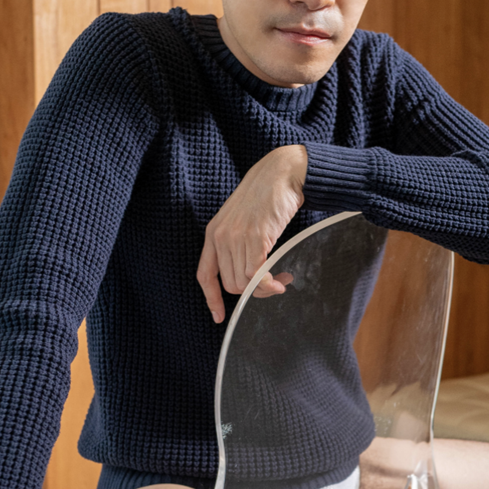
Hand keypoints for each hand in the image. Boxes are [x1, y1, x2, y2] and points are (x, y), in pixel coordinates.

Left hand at [197, 145, 307, 322]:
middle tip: (275, 284)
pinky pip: (257, 274)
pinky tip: (282, 278)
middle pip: (231, 284)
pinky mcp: (255, 236)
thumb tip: (250, 275)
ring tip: (282, 276)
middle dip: (254, 291)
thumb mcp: (242, 220)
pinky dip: (270, 283)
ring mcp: (236, 237)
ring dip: (266, 286)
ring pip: (245, 282)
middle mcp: (220, 237)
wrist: (280, 173)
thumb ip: (239, 244)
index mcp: (213, 233)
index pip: (205, 275)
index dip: (211, 299)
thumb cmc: (265, 196)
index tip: (218, 316)